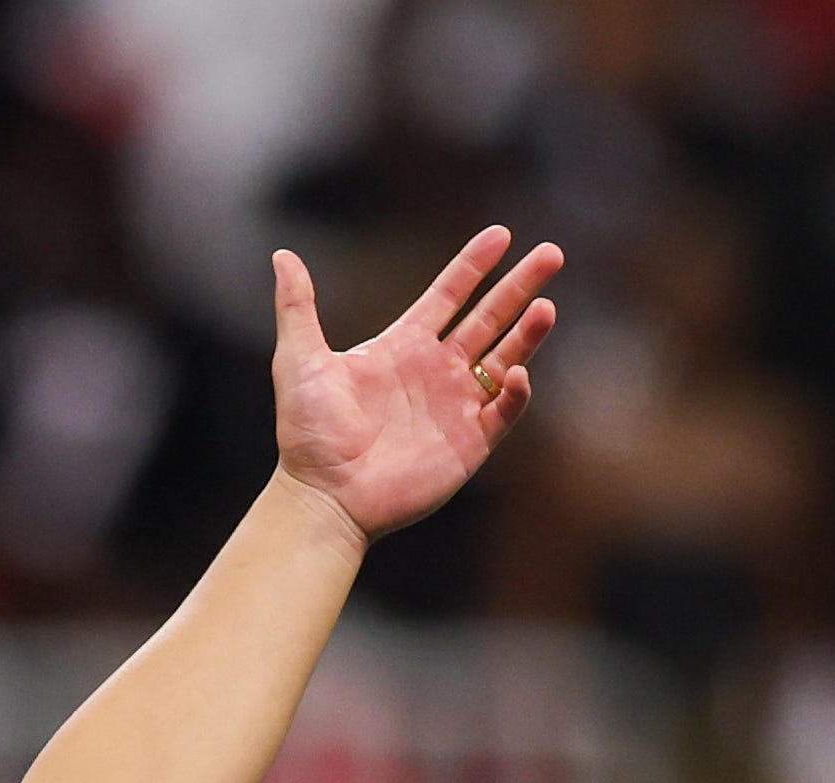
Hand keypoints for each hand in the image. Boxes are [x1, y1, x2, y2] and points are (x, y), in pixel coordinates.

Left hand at [268, 227, 561, 542]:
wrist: (322, 496)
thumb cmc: (308, 435)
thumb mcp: (299, 361)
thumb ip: (297, 308)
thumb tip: (282, 256)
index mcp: (402, 347)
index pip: (449, 295)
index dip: (474, 265)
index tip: (501, 235)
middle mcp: (435, 371)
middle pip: (489, 318)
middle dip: (520, 286)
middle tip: (551, 254)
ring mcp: (455, 406)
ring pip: (505, 359)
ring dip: (528, 333)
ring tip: (547, 306)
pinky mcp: (469, 443)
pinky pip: (503, 412)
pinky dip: (515, 393)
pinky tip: (518, 372)